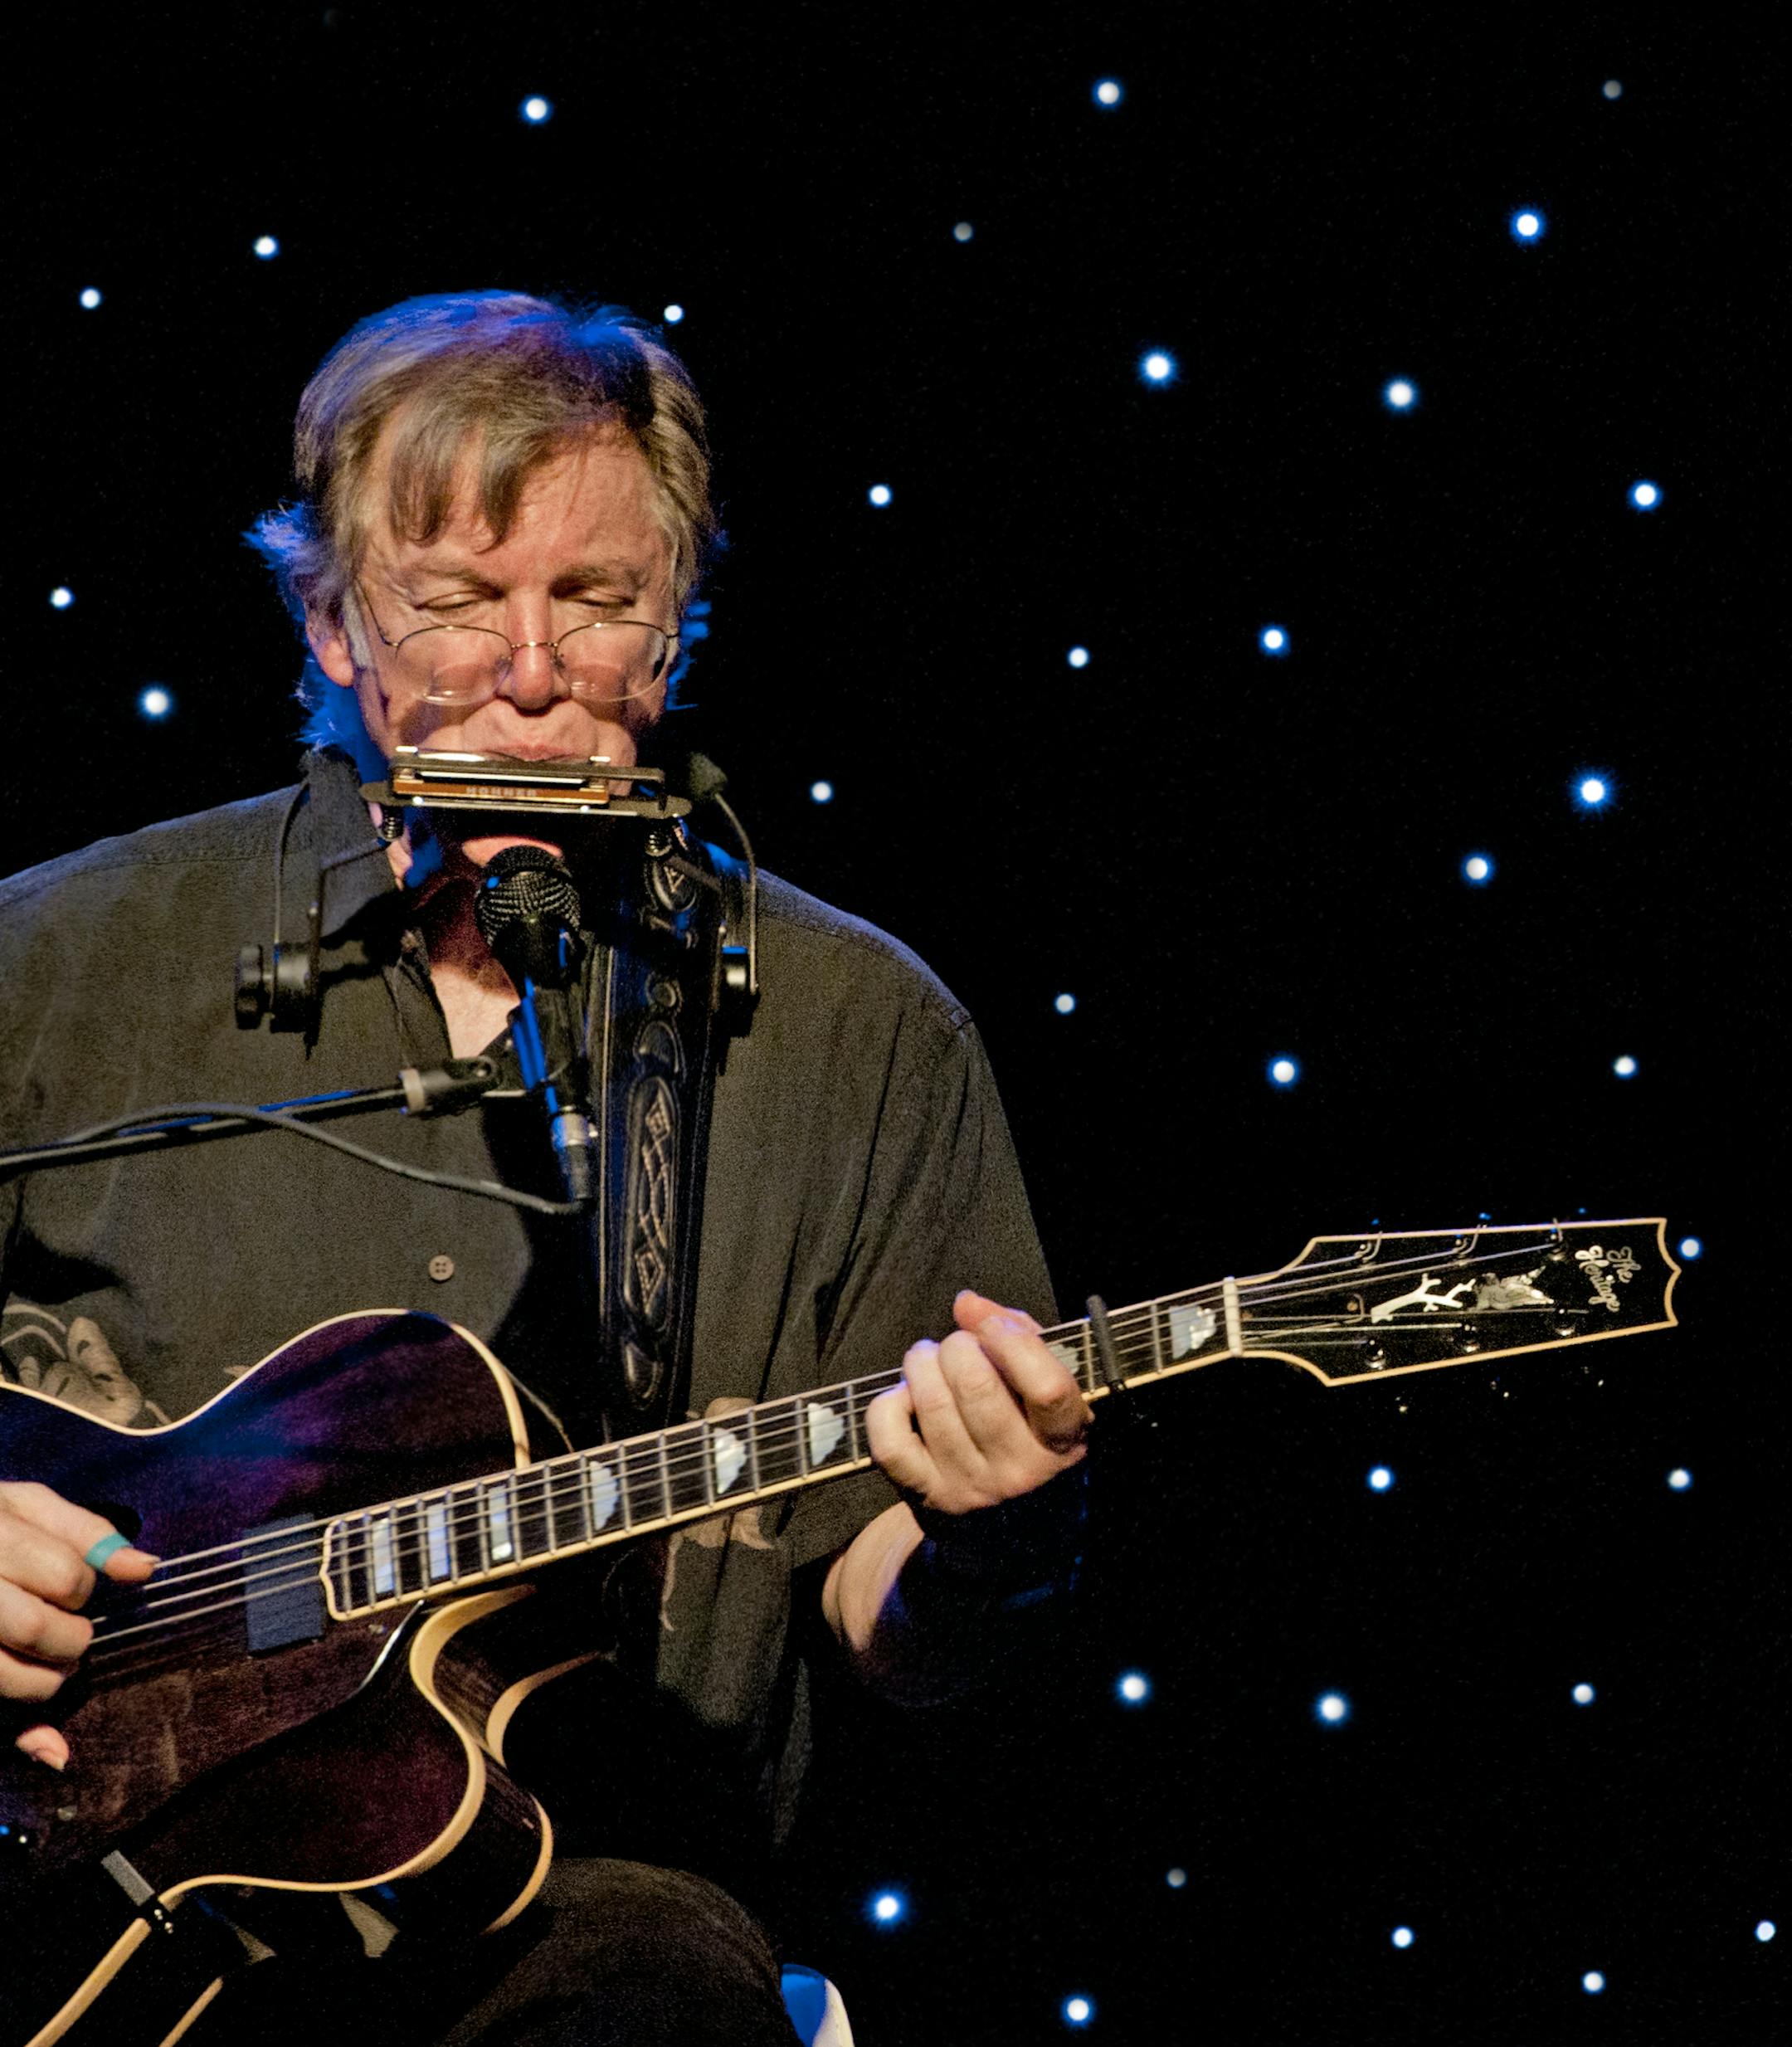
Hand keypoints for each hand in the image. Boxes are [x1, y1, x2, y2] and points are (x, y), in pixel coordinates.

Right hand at [0, 1481, 156, 1769]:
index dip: (82, 1590)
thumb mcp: (27, 1507)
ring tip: (53, 1668)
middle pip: (33, 1628)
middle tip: (74, 1640)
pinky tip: (24, 1685)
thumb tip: (145, 1569)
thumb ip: (87, 1533)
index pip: (65, 1576)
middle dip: (69, 1643)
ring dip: (42, 1683)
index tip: (76, 1592)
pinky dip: (16, 1711)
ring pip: (1, 1672)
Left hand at [864, 1290, 1092, 1522]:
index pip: (1046, 1388)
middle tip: (957, 1347)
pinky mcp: (927, 1499)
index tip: (994, 1326)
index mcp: (1065, 1441)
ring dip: (921, 1362)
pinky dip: (888, 1405)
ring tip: (928, 1359)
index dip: (1012, 1340)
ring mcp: (971, 1489)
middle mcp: (1021, 1472)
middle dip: (957, 1346)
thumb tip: (966, 1304)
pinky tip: (905, 1397)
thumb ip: (1019, 1335)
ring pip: (931, 1403)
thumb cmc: (1032, 1435)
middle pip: (976, 1384)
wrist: (1017, 1534)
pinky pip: (890, 1442)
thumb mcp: (1048, 1388)